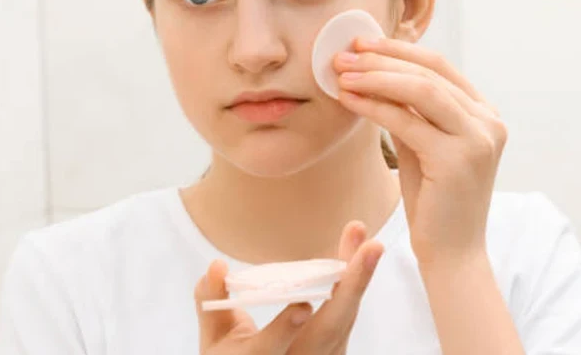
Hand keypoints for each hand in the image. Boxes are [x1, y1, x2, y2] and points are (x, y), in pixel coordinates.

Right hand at [195, 221, 383, 353]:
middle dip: (351, 288)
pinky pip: (346, 311)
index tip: (302, 306)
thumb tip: (216, 266)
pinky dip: (353, 280)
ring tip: (363, 237)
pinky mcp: (335, 345)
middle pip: (330, 330)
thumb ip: (209, 302)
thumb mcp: (214, 338)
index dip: (284, 328)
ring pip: (345, 317)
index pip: (271, 349)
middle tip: (371, 247)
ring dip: (357, 275)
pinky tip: (358, 251)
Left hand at [334, 38, 506, 270]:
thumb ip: (409, 111)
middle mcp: (489, 122)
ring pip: (421, 90)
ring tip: (341, 73)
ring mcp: (478, 139)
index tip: (362, 43)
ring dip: (375, 77)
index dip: (398, 50)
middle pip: (430, 72)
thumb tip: (372, 72)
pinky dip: (374, 106)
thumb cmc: (433, 200)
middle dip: (381, 59)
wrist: (450, 253)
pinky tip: (349, 99)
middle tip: (343, 54)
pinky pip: (408, 122)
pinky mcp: (458, 159)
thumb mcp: (422, 145)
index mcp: (485, 114)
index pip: (440, 67)